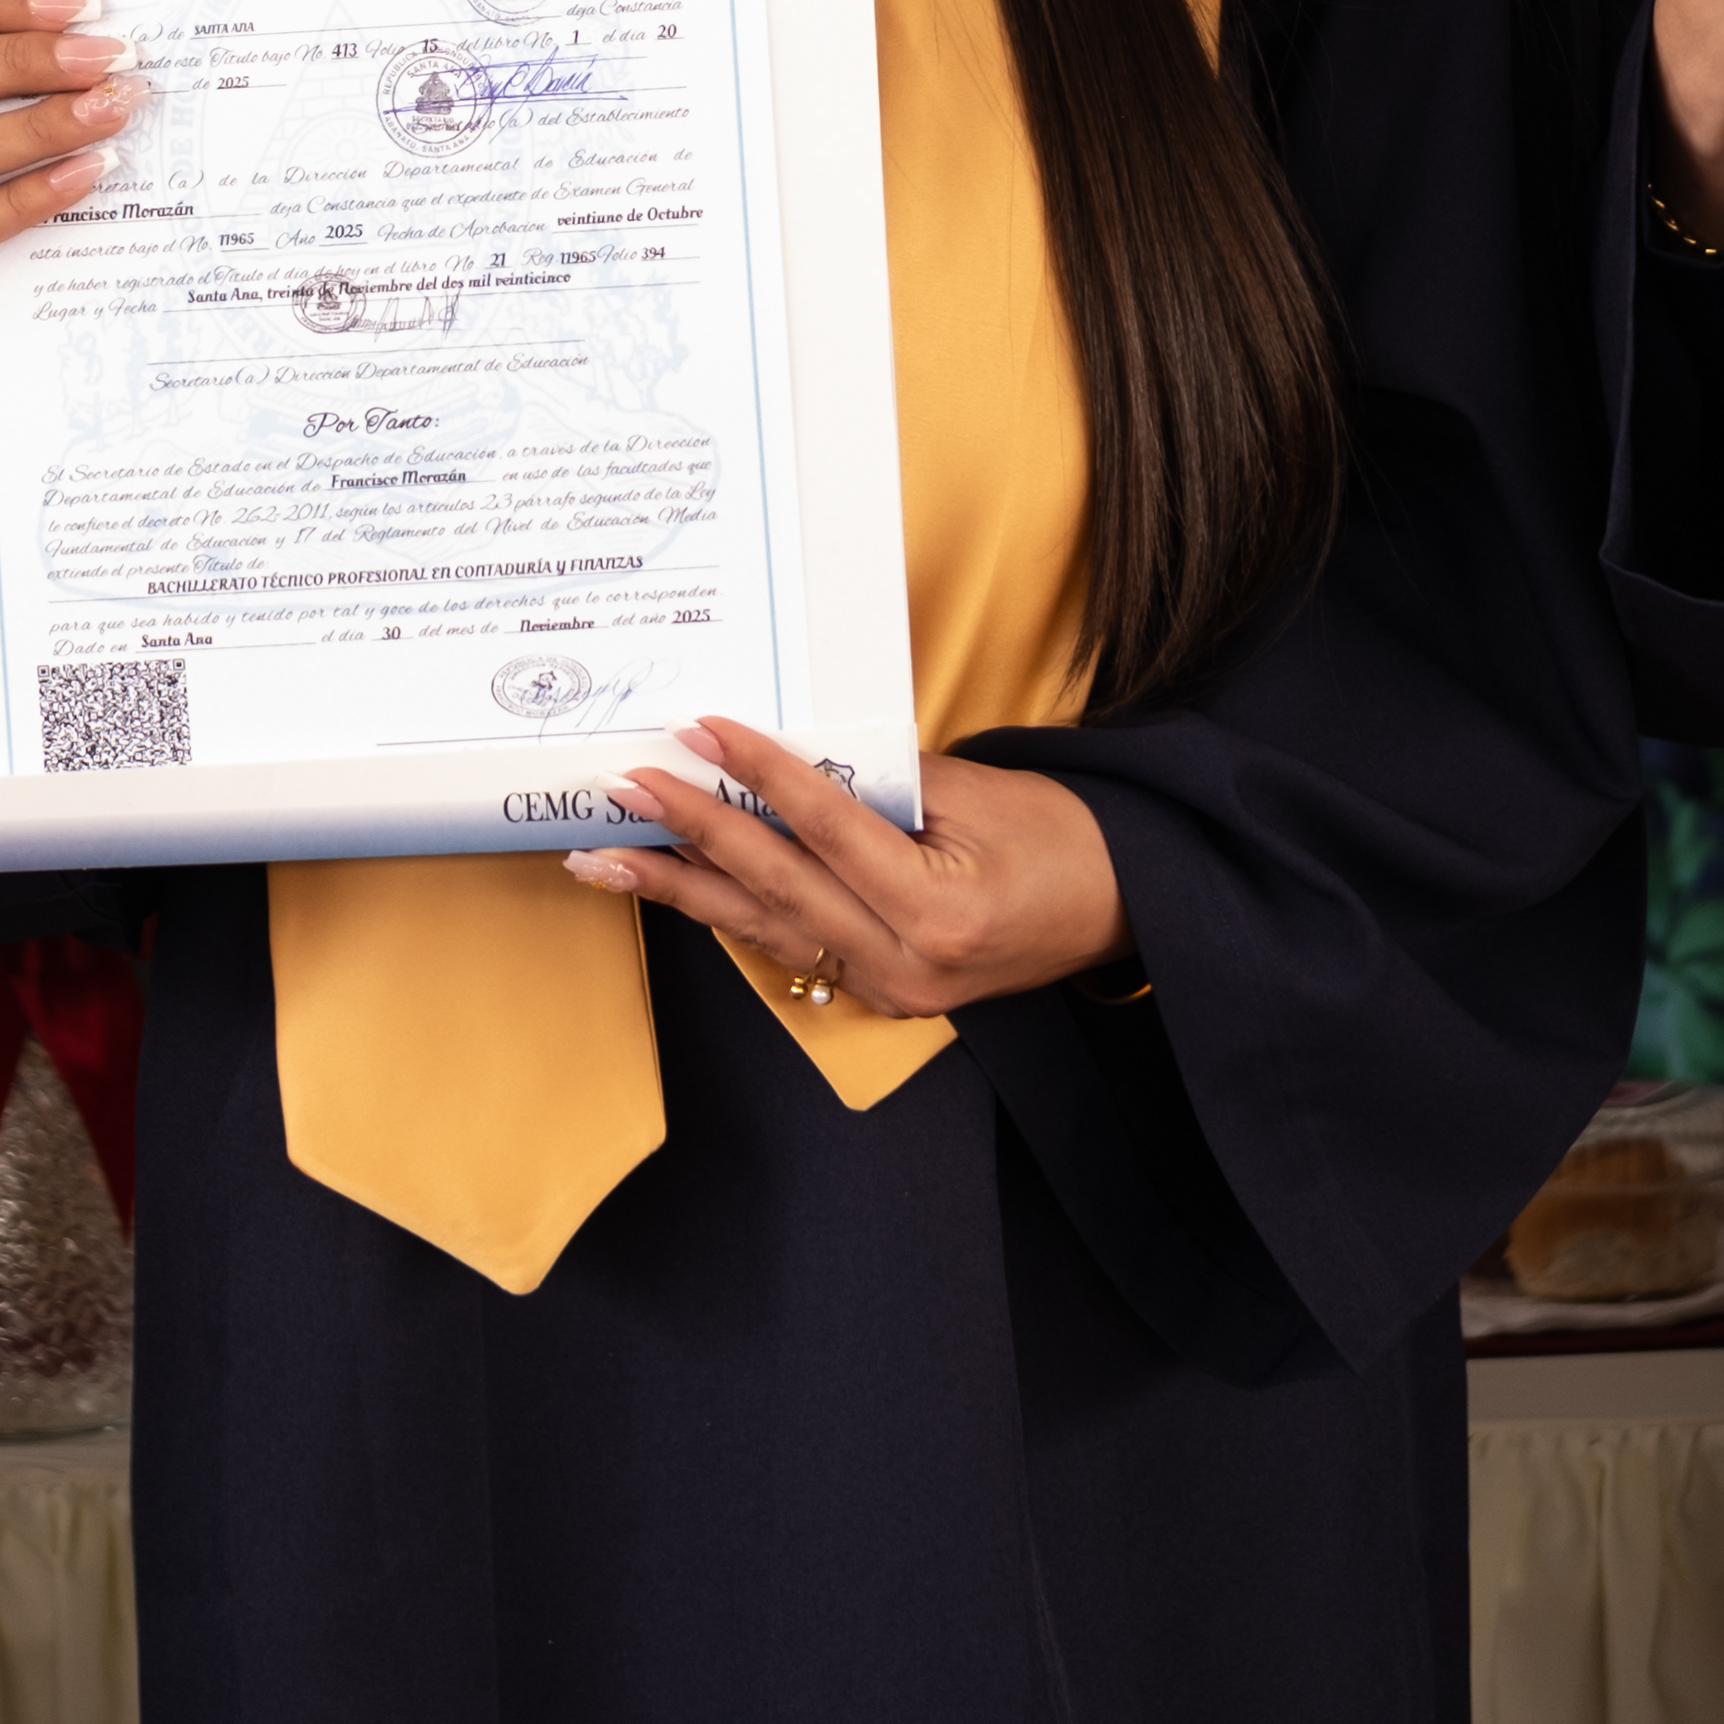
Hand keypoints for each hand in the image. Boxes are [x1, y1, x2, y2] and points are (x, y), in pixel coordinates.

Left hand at [568, 710, 1132, 1016]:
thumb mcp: (979, 794)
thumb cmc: (1063, 841)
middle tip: (620, 793)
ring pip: (762, 929)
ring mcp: (888, 990)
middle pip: (773, 887)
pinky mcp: (880, 993)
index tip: (700, 729)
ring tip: (603, 858)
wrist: (1121, 911)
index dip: (760, 775)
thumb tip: (790, 757)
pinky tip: (675, 887)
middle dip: (689, 834)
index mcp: (935, 912)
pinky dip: (729, 913)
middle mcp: (902, 963)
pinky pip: (789, 948)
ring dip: (679, 888)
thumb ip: (883, 782)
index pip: (825, 829)